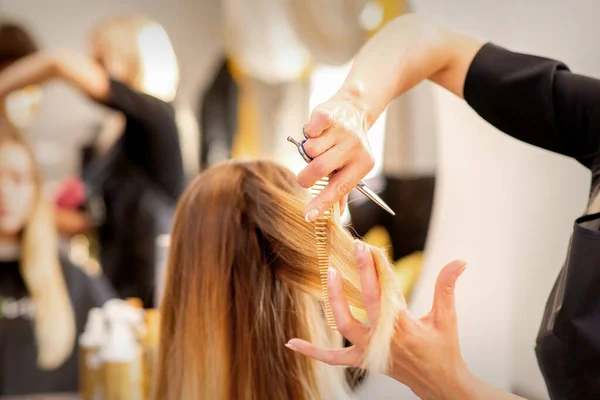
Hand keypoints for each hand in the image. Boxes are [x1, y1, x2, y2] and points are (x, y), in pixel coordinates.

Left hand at [285, 242, 474, 399]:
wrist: (440, 385)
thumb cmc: (445, 350)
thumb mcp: (447, 318)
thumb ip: (447, 287)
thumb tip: (460, 261)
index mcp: (405, 326)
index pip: (390, 289)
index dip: (381, 266)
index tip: (373, 246)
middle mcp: (384, 338)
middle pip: (367, 301)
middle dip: (362, 271)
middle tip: (356, 247)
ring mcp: (370, 351)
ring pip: (345, 325)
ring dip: (335, 299)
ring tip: (330, 273)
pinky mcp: (363, 360)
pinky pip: (333, 358)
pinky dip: (313, 351)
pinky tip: (291, 343)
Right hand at [298, 93, 375, 221]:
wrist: (354, 108)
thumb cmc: (347, 146)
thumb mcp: (350, 167)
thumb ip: (341, 190)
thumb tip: (336, 216)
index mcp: (362, 165)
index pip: (338, 189)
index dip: (321, 203)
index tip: (308, 216)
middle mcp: (354, 148)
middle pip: (319, 168)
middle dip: (306, 176)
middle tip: (306, 176)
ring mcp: (342, 131)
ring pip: (310, 150)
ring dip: (308, 151)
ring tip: (319, 145)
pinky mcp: (330, 116)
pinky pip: (310, 130)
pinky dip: (308, 132)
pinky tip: (316, 131)